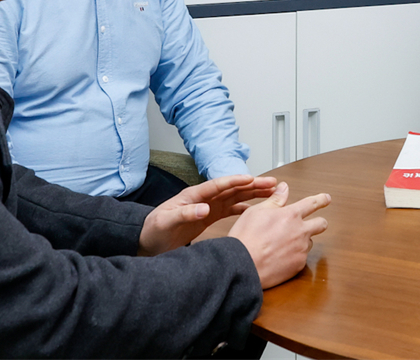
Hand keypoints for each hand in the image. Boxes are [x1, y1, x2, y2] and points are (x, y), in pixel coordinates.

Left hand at [138, 174, 278, 255]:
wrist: (148, 241)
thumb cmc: (154, 230)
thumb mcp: (166, 222)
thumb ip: (185, 214)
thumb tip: (205, 208)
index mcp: (194, 195)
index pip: (219, 185)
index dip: (236, 181)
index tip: (252, 179)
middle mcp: (204, 198)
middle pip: (232, 188)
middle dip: (252, 185)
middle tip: (272, 183)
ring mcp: (208, 206)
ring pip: (235, 197)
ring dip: (252, 194)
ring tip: (271, 193)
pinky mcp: (209, 217)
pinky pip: (230, 209)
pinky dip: (244, 208)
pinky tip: (256, 210)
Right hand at [229, 181, 330, 287]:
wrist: (242, 265)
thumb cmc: (246, 237)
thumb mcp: (257, 211)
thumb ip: (275, 199)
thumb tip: (284, 187)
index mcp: (291, 215)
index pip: (312, 203)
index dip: (321, 199)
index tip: (326, 198)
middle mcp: (300, 231)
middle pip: (321, 224)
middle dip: (319, 222)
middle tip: (314, 223)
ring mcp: (301, 249)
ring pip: (310, 242)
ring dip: (303, 241)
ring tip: (284, 244)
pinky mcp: (298, 266)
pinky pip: (301, 258)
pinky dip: (294, 256)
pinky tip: (280, 257)